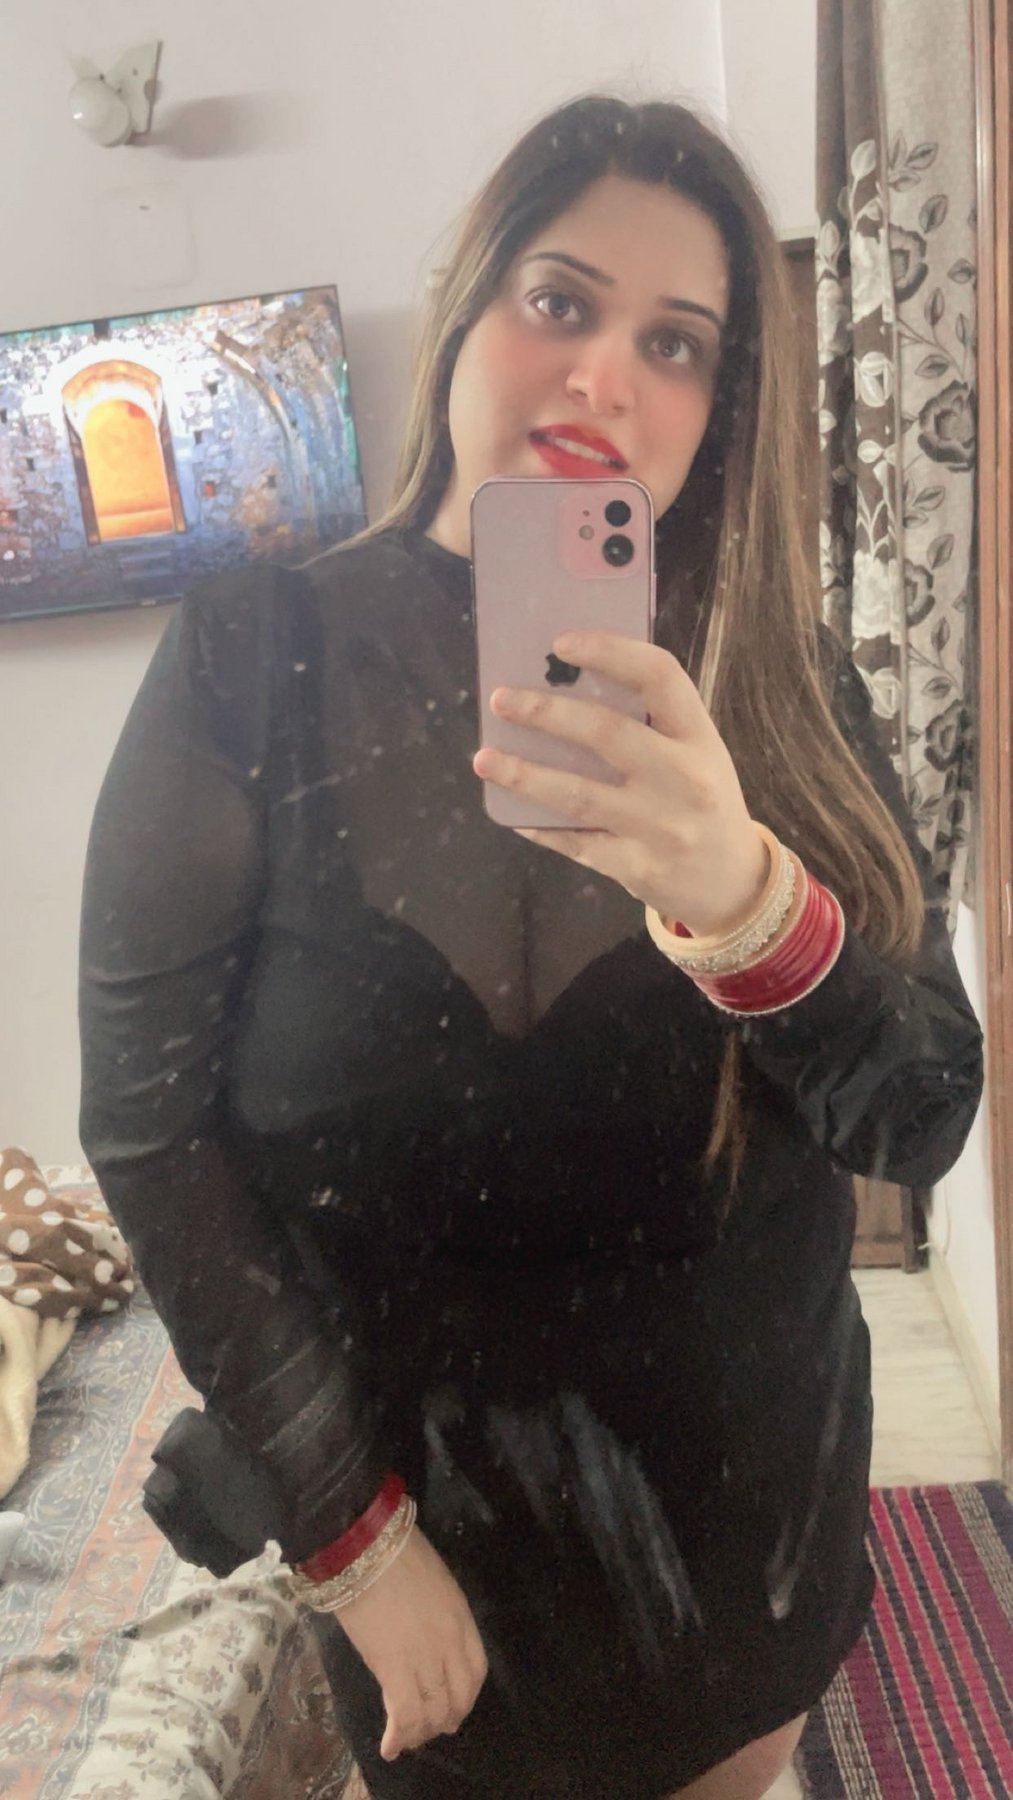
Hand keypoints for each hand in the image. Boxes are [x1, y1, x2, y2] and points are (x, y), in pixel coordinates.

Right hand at [335, 1523, 488, 1760]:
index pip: (476, 1672)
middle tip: (430, 1729)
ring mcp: (425, 1658)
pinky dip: (399, 1736)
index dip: (465, 1696)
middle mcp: (450, 1645)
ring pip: (432, 1712)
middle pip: (456, 1698)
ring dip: (421, 1732)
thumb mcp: (435, 1583)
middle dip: (445, 1719)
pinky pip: (405, 1714)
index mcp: (462, 1619)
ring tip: (407, 1739)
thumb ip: (438, 1614)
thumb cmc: (398, 1554)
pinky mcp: (393, 1668)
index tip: (453, 1706)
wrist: (367, 1548)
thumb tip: (425, 1636)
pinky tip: (390, 1746)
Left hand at [472, 630, 766, 936]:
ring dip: (523, 774)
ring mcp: (659, 827)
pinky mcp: (635, 867)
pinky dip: (536, 823)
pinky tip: (509, 809)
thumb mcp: (696, 753)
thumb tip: (563, 686)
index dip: (609, 651)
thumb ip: (649, 724)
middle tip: (500, 699)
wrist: (731, 881)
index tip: (562, 642)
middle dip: (546, 713)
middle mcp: (684, 779)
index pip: (660, 677)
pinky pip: (573, 841)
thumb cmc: (701, 800)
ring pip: (578, 795)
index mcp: (700, 738)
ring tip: (484, 758)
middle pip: (607, 733)